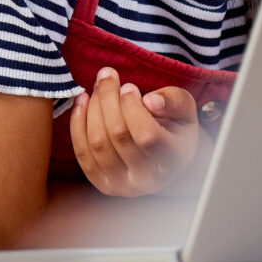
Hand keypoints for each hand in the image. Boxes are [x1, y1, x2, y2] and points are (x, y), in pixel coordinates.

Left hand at [69, 68, 201, 196]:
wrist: (164, 153)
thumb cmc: (174, 124)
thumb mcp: (183, 108)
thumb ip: (173, 101)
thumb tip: (150, 101)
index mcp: (174, 160)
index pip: (147, 136)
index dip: (132, 108)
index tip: (128, 86)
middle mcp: (149, 180)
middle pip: (118, 136)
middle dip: (108, 98)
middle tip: (107, 75)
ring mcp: (124, 186)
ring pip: (98, 143)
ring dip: (92, 108)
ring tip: (96, 85)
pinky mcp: (102, 183)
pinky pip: (82, 152)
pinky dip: (77, 122)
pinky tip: (82, 101)